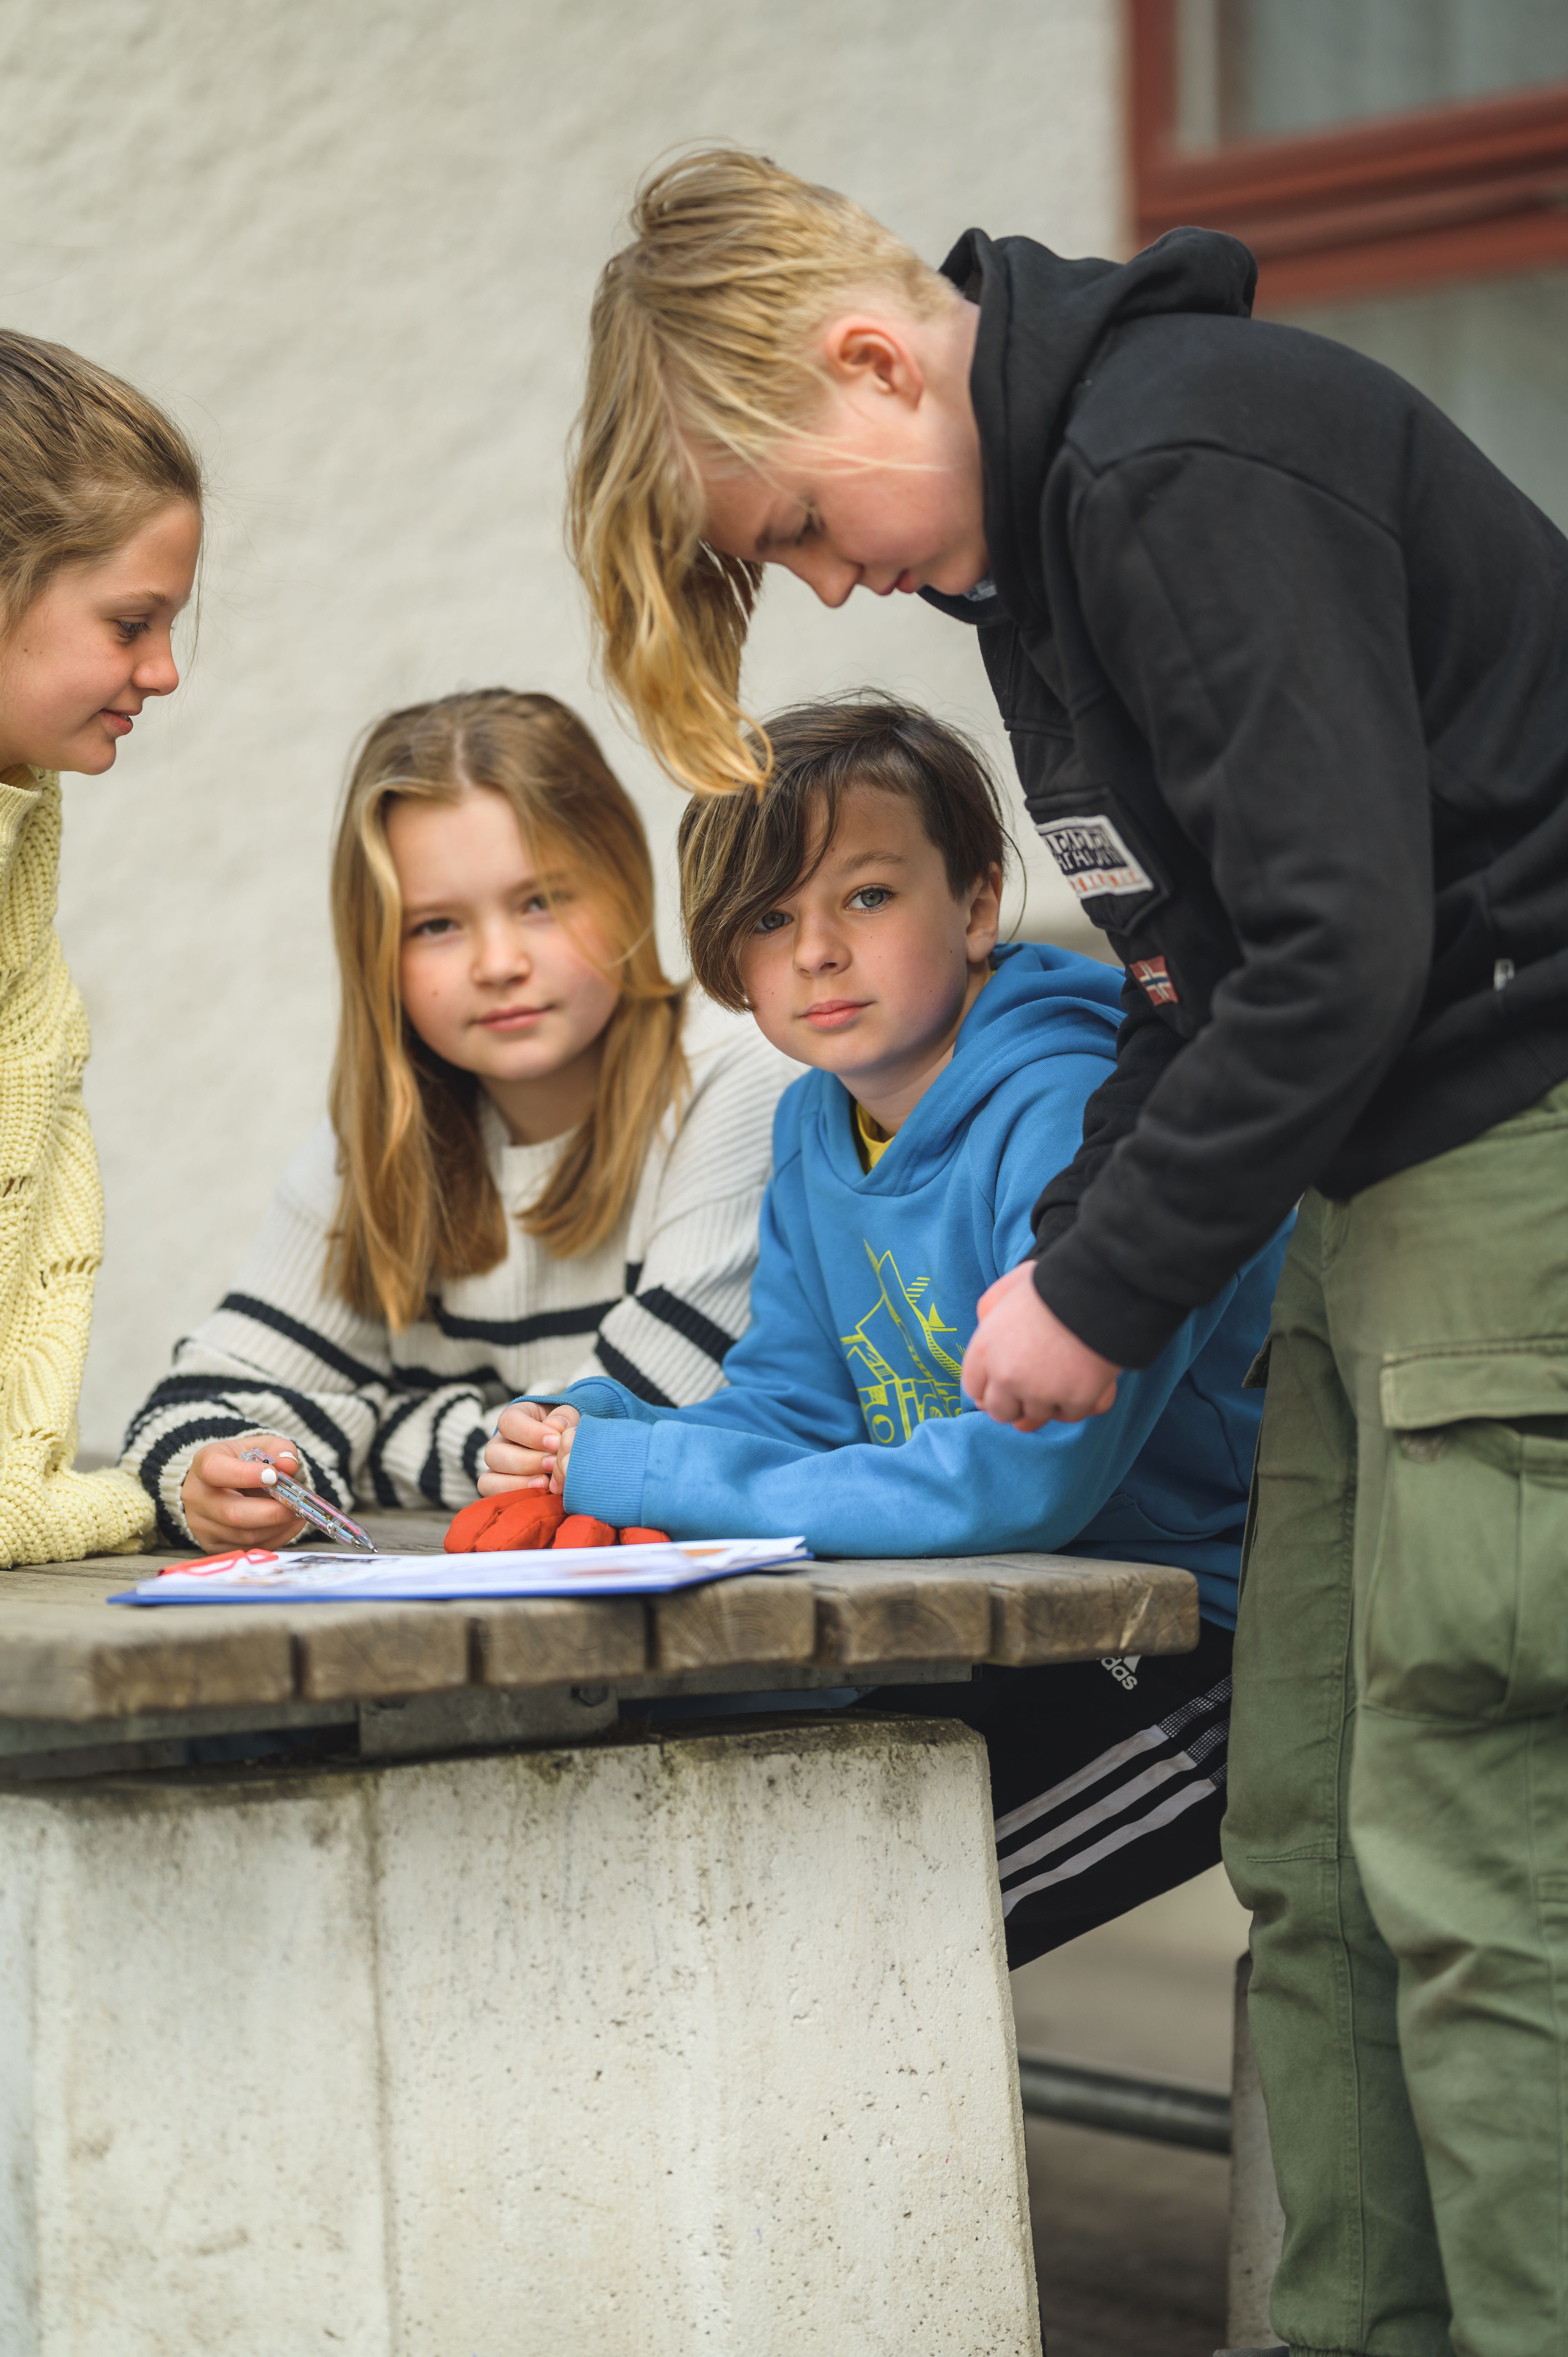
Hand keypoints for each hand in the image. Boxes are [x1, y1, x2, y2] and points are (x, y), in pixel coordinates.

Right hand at [181, 1433, 309, 1551]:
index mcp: (204, 1464)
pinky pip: (248, 1549)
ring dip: (277, 1528)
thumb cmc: (242, 1463)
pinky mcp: (212, 1546)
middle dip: (271, 1512)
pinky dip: (274, 1539)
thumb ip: (277, 1448)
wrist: (221, 1484)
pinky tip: (287, 1525)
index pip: (215, 1471)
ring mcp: (201, 1525)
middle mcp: (196, 1497)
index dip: (245, 1475)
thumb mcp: (259, 1446)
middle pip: (232, 1513)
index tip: (274, 1476)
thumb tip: (289, 1464)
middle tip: (296, 1505)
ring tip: (296, 1514)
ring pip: (243, 1536)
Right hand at [480, 1402, 579, 1496]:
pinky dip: (517, 1497)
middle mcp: (500, 1444)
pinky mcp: (502, 1490)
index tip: (555, 1442)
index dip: (530, 1433)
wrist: (568, 1452)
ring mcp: (498, 1470)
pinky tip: (541, 1495)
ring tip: (546, 1483)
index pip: (508, 1422)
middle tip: (553, 1464)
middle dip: (526, 1461)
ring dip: (519, 1483)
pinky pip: (496, 1497)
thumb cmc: (566, 1431)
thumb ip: (565, 1418)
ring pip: (489, 1479)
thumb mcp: (569, 1418)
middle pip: (494, 1453)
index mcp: (514, 1419)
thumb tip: (556, 1427)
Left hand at [962, 1261, 1121, 1429]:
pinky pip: (1071, 1415)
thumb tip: (986, 1333)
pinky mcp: (1076, 1401)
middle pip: (1001, 1412)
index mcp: (984, 1350)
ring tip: (1061, 1375)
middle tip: (1033, 1385)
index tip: (1003, 1385)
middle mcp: (1007, 1377)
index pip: (974, 1389)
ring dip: (1047, 1402)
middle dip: (1014, 1403)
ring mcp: (1041, 1392)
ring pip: (1037, 1417)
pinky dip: (1078, 1402)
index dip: (989, 1388)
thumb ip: (988, 1315)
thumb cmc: (1049, 1284)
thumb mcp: (1003, 1290)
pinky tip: (1084, 1381)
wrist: (1096, 1287)